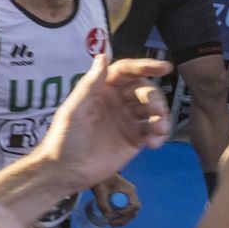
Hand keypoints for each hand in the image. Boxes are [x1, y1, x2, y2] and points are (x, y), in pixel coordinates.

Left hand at [33, 54, 171, 191]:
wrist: (66, 171)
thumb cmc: (64, 138)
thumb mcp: (74, 109)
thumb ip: (90, 84)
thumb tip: (102, 56)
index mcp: (102, 89)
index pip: (127, 71)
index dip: (145, 66)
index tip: (164, 67)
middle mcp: (118, 101)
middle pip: (145, 90)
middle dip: (154, 98)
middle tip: (156, 111)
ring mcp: (127, 120)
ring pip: (153, 110)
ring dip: (161, 116)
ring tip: (158, 128)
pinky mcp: (135, 139)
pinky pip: (154, 131)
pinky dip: (159, 135)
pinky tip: (153, 143)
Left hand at [90, 173, 140, 226]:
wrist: (97, 172)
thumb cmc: (99, 179)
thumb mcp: (99, 190)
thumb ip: (102, 202)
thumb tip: (107, 216)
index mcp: (129, 190)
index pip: (135, 205)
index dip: (126, 212)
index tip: (115, 214)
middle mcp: (130, 194)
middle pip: (133, 211)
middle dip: (124, 219)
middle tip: (112, 224)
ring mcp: (127, 197)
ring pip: (130, 212)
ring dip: (123, 220)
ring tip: (111, 224)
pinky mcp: (121, 199)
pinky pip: (125, 210)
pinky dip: (120, 217)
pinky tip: (112, 221)